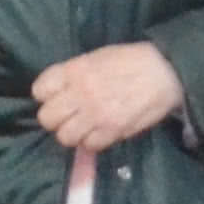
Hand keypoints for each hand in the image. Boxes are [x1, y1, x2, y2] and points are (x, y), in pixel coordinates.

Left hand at [29, 42, 186, 153]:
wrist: (165, 72)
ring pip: (64, 137)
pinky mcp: (112, 131)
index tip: (55, 96)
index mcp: (75, 71)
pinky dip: (92, 141)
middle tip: (67, 115)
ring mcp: (96, 115)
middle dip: (55, 118)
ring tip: (83, 126)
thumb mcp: (97, 57)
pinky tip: (100, 132)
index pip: (39, 91)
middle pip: (47, 118)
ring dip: (72, 133)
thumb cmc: (130, 60)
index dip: (46, 95)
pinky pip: (89, 146)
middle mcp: (80, 94)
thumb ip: (74, 73)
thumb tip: (57, 92)